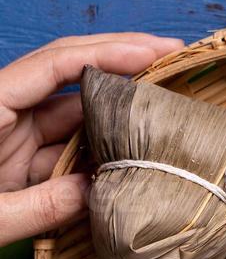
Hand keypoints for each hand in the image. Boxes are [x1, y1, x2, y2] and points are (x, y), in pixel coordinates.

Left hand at [0, 33, 182, 245]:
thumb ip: (43, 207)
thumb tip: (100, 191)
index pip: (56, 64)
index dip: (111, 51)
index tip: (157, 51)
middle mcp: (1, 112)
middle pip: (70, 78)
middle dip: (123, 66)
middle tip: (175, 60)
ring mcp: (9, 136)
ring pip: (73, 117)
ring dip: (115, 116)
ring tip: (165, 113)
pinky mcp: (14, 161)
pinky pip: (64, 150)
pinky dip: (96, 155)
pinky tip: (129, 156)